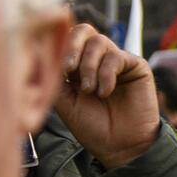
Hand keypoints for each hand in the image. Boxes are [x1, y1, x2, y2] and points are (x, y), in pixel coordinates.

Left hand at [54, 24, 160, 169]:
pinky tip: (104, 92)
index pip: (66, 38)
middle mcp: (96, 58)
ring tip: (89, 90)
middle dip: (72, 46)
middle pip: (83, 30)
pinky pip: (117, 56)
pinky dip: (106, 74)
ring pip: (99, 41)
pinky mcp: (135, 66)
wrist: (119, 147)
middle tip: (69, 69)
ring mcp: (116, 60)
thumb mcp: (64, 100)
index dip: (58, 44)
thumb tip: (41, 52)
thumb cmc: (90, 126)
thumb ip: (54, 76)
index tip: (56, 66)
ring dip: (89, 66)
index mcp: (76, 64)